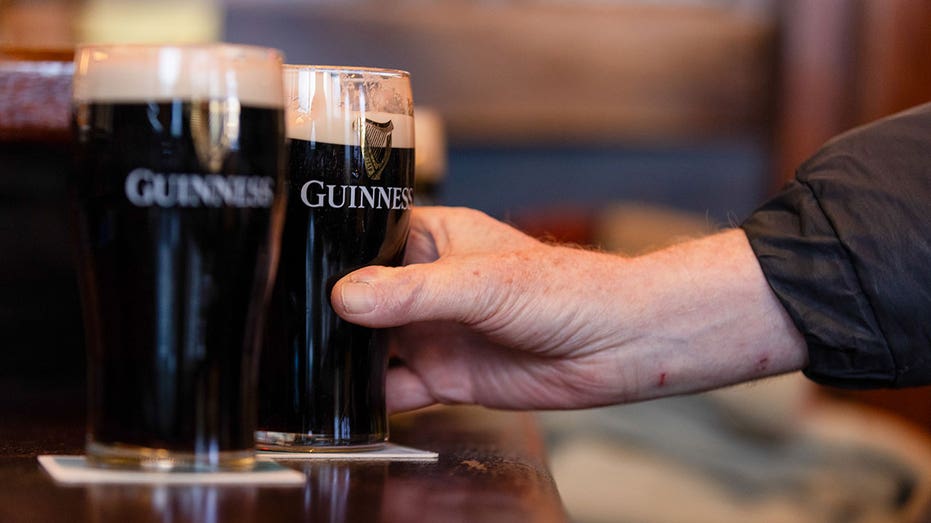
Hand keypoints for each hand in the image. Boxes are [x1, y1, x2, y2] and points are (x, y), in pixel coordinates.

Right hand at [331, 207, 806, 412]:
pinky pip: (393, 389)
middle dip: (326, 314)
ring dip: (341, 359)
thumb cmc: (568, 290)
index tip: (285, 270)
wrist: (617, 346)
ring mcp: (431, 331)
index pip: (362, 239)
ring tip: (300, 368)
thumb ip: (414, 291)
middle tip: (280, 328)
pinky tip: (345, 405)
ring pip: (368, 346)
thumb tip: (347, 295)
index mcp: (431, 238)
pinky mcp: (444, 375)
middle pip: (357, 298)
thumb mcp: (483, 283)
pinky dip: (370, 399)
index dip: (325, 254)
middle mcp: (424, 285)